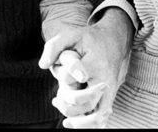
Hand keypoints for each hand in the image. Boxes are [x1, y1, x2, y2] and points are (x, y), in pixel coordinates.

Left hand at [38, 9, 133, 127]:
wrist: (114, 41)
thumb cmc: (89, 39)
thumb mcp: (71, 35)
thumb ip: (54, 46)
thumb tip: (43, 65)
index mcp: (95, 64)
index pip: (74, 77)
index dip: (63, 78)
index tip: (60, 74)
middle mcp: (105, 80)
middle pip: (88, 102)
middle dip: (69, 105)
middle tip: (56, 100)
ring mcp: (110, 90)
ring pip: (98, 116)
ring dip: (80, 122)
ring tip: (65, 122)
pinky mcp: (110, 97)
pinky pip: (103, 118)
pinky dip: (90, 125)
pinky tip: (74, 123)